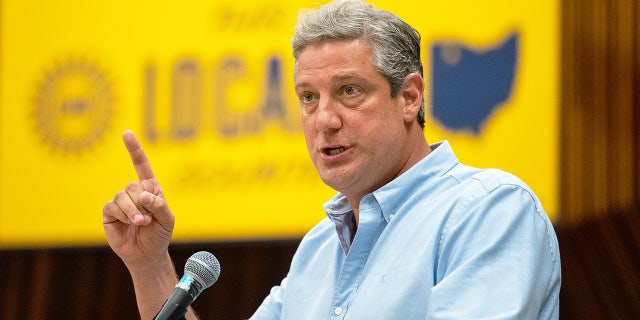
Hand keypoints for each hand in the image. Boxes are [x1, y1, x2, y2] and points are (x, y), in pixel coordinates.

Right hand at [102, 130, 174, 268]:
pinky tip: (128, 223)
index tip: (126, 133)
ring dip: (132, 211)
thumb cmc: (159, 234)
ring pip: (122, 196)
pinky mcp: (110, 213)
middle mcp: (134, 192)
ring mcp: (121, 202)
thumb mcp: (167, 220)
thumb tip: (144, 195)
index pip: (141, 165)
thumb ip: (159, 206)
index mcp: (150, 188)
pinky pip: (112, 207)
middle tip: (148, 220)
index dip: (134, 149)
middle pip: (132, 186)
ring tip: (140, 223)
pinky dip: (122, 215)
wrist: (147, 254)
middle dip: (142, 203)